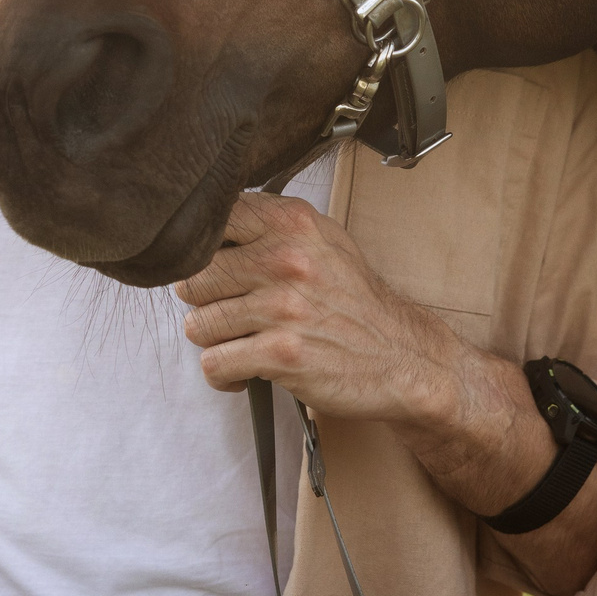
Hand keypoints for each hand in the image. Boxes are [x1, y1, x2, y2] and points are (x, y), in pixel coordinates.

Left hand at [174, 191, 467, 429]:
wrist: (403, 355)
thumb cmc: (355, 302)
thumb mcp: (323, 240)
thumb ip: (269, 225)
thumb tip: (207, 223)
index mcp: (292, 223)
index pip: (212, 220)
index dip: (200, 250)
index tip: (215, 268)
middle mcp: (286, 258)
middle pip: (193, 278)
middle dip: (206, 303)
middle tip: (233, 314)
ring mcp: (283, 307)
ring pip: (198, 325)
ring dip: (216, 342)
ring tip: (244, 343)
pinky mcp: (281, 354)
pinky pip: (214, 365)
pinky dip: (224, 375)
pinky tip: (246, 371)